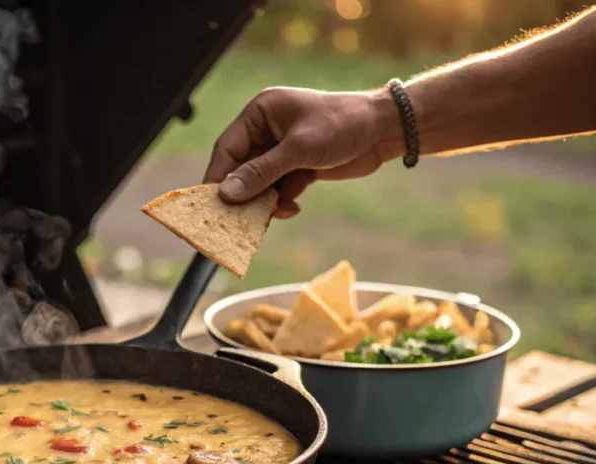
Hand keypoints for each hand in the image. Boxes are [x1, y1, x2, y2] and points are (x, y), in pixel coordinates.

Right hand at [204, 87, 401, 216]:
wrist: (385, 130)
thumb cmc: (342, 124)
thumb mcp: (298, 149)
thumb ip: (261, 173)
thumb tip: (226, 194)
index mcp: (261, 113)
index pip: (227, 147)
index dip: (218, 176)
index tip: (210, 203)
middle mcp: (267, 130)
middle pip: (240, 168)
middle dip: (242, 193)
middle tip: (236, 220)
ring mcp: (282, 149)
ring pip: (259, 183)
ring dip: (264, 201)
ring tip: (271, 215)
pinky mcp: (297, 166)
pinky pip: (278, 189)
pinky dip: (282, 201)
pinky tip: (292, 207)